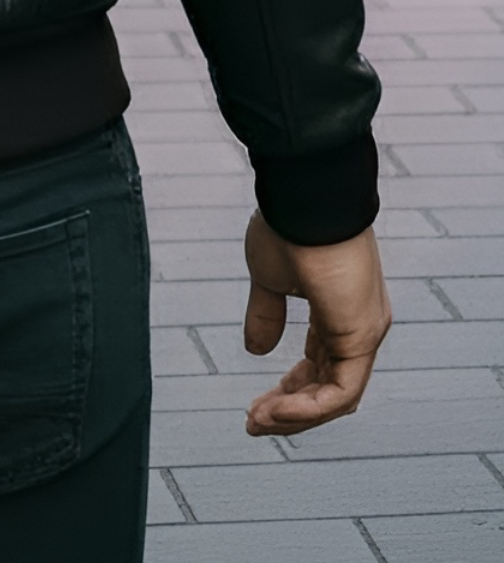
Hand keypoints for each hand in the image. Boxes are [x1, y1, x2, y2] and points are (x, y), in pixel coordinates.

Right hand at [243, 212, 391, 435]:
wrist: (303, 198)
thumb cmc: (286, 225)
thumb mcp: (268, 279)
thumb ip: (266, 315)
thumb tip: (256, 350)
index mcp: (338, 309)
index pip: (320, 364)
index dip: (290, 389)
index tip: (258, 403)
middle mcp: (358, 325)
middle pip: (329, 387)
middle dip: (290, 410)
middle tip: (255, 421)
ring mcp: (364, 332)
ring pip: (336, 398)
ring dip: (295, 416)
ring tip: (258, 420)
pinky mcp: (361, 337)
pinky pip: (340, 392)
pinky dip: (307, 408)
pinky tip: (276, 409)